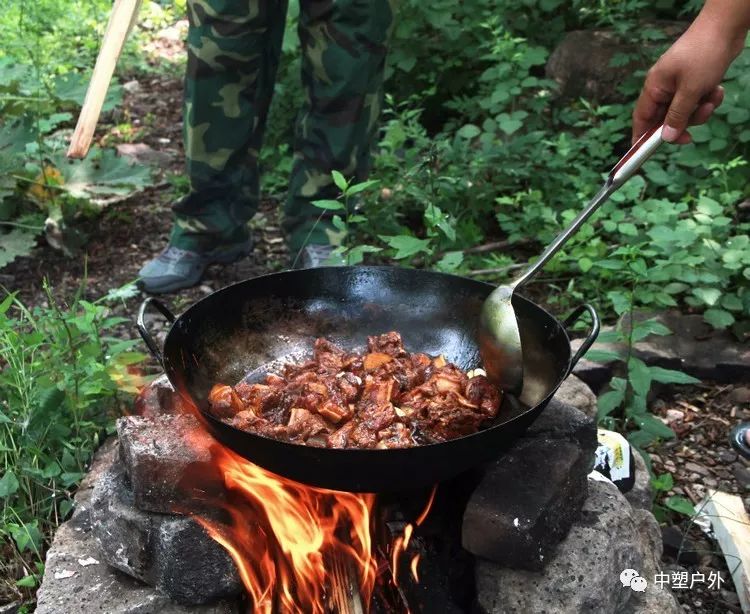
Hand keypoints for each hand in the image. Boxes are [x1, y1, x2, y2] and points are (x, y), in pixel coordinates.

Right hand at [632, 16, 743, 143]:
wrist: (725, 27)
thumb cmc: (703, 55)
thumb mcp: (691, 90)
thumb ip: (677, 116)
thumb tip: (667, 138)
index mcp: (654, 87)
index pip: (641, 118)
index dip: (641, 137)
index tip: (644, 154)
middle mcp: (663, 87)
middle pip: (666, 118)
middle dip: (683, 122)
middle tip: (694, 130)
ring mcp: (679, 83)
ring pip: (685, 110)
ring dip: (700, 110)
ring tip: (712, 98)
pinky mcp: (694, 80)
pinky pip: (697, 100)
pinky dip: (708, 99)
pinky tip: (718, 89)